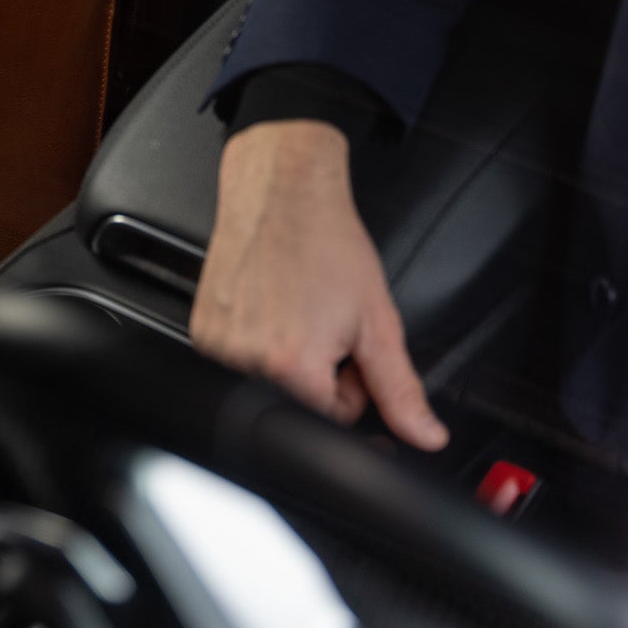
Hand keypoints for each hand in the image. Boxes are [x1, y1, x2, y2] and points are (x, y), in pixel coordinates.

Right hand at [190, 120, 447, 450]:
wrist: (282, 191)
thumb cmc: (325, 242)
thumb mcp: (377, 319)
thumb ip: (400, 387)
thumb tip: (425, 436)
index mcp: (294, 367)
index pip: (334, 417)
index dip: (350, 382)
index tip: (346, 342)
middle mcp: (248, 362)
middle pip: (297, 401)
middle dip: (317, 371)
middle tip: (320, 318)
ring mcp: (218, 346)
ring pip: (267, 381)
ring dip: (285, 355)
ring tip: (294, 306)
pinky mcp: (202, 330)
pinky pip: (236, 359)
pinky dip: (257, 339)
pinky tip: (268, 303)